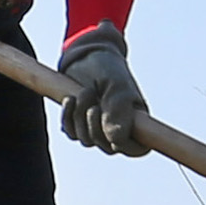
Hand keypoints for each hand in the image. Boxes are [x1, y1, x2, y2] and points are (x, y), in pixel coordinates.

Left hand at [57, 28, 151, 153]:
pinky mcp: (78, 124)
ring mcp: (97, 128)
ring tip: (83, 92)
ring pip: (87, 140)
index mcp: (136, 121)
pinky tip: (69, 99)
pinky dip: (68, 118)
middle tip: (90, 93)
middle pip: (107, 147)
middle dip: (95, 123)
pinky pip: (71, 133)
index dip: (127, 147)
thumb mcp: (116, 85)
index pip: (137, 149)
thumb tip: (115, 143)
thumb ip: (118, 111)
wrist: (86, 55)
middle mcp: (118, 128)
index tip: (115, 134)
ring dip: (80, 116)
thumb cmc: (108, 68)